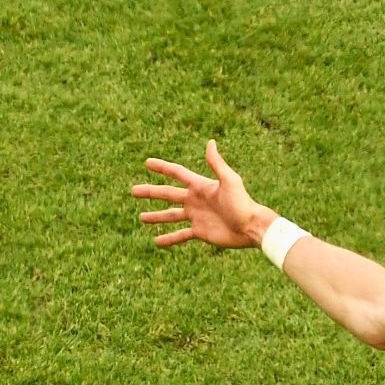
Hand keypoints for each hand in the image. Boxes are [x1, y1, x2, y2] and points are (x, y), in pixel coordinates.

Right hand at [132, 139, 274, 249]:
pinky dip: (169, 239)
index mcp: (200, 186)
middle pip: (168, 194)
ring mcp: (196, 217)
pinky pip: (180, 235)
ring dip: (156, 216)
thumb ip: (217, 164)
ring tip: (141, 217)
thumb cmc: (243, 203)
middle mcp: (195, 200)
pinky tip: (156, 241)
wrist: (251, 227)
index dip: (162, 168)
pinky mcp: (199, 232)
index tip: (147, 163)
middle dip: (151, 192)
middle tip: (133, 190)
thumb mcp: (230, 181)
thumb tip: (210, 142)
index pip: (177, 174)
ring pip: (171, 216)